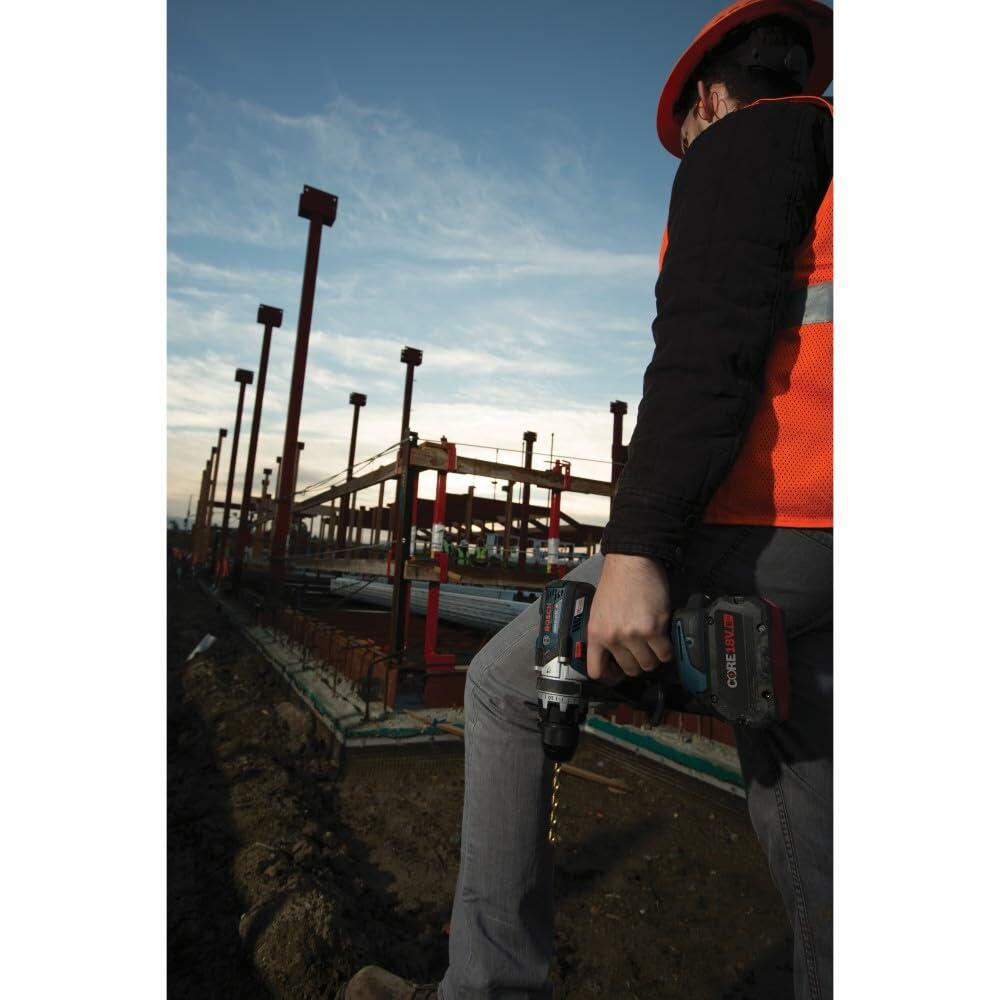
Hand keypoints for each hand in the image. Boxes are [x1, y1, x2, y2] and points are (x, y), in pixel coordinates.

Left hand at [586, 553, 673, 683]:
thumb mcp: (598, 611)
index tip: (618, 672)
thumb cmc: (616, 582)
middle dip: (638, 663)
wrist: (631, 561)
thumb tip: (615, 654)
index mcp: (596, 633)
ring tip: (653, 643)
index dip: (609, 676)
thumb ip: (604, 633)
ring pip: (649, 664)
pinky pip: (664, 653)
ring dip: (653, 657)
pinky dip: (667, 649)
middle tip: (642, 651)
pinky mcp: (654, 629)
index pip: (596, 671)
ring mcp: (634, 635)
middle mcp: (613, 637)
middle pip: (629, 670)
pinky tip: (664, 638)